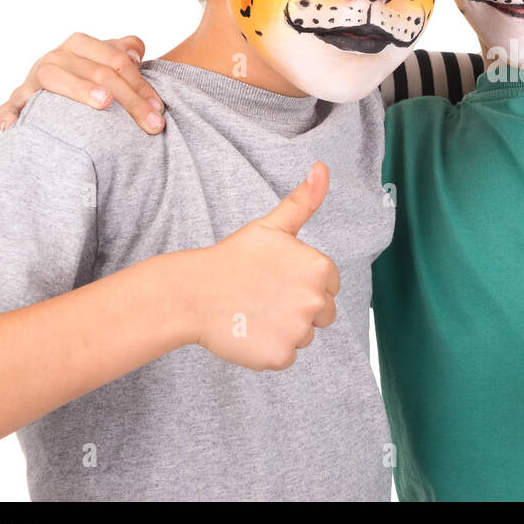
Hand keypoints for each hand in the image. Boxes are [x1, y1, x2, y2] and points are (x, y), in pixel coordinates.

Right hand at [0, 32, 164, 133]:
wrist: (61, 84)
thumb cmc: (93, 75)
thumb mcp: (111, 59)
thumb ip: (126, 50)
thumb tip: (133, 55)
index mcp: (80, 45)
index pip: (117, 60)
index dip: (141, 84)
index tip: (160, 109)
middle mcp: (56, 58)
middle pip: (98, 72)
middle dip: (130, 100)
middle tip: (152, 123)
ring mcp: (34, 78)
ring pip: (56, 79)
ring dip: (80, 89)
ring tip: (104, 102)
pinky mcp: (19, 99)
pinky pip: (11, 105)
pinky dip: (9, 113)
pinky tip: (14, 126)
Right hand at [182, 162, 339, 370]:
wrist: (193, 293)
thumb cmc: (234, 258)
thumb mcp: (273, 225)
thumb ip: (304, 201)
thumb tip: (322, 167)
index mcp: (321, 269)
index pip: (330, 286)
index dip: (303, 283)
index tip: (277, 278)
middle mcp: (316, 300)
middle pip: (322, 314)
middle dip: (298, 307)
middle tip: (264, 296)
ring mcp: (299, 330)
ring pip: (304, 335)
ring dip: (284, 329)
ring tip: (254, 311)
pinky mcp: (280, 356)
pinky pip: (285, 356)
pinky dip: (268, 349)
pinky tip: (249, 330)